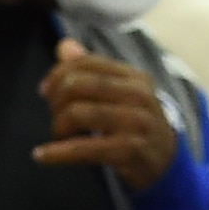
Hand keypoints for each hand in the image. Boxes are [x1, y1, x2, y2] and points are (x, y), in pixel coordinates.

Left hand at [37, 44, 180, 184]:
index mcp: (135, 77)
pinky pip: (82, 148)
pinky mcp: (128, 151)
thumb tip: (64, 46)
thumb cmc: (136, 125)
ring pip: (77, 113)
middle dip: (56, 100)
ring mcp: (135, 123)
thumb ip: (91, 69)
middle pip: (78, 85)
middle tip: (55, 117)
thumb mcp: (121, 93)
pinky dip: (57, 153)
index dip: (58, 73)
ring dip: (58, 126)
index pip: (86, 62)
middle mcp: (138, 96)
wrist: (166, 163)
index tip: (45, 91)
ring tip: (59, 136)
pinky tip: (42, 156)